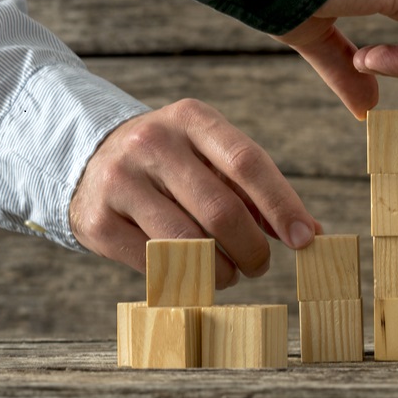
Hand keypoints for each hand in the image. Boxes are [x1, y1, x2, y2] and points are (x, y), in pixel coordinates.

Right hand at [69, 99, 319, 287]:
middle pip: (221, 210)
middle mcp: (152, 143)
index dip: (281, 204)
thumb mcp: (212, 158)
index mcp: (192, 119)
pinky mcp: (97, 220)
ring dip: (221, 270)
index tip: (304, 239)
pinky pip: (154, 263)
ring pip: (188, 243)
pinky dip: (184, 278)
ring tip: (229, 273)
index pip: (248, 162)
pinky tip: (194, 277)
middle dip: (252, 248)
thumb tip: (310, 232)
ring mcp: (119, 181)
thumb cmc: (173, 164)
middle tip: (261, 265)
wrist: (87, 159)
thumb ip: (258, 191)